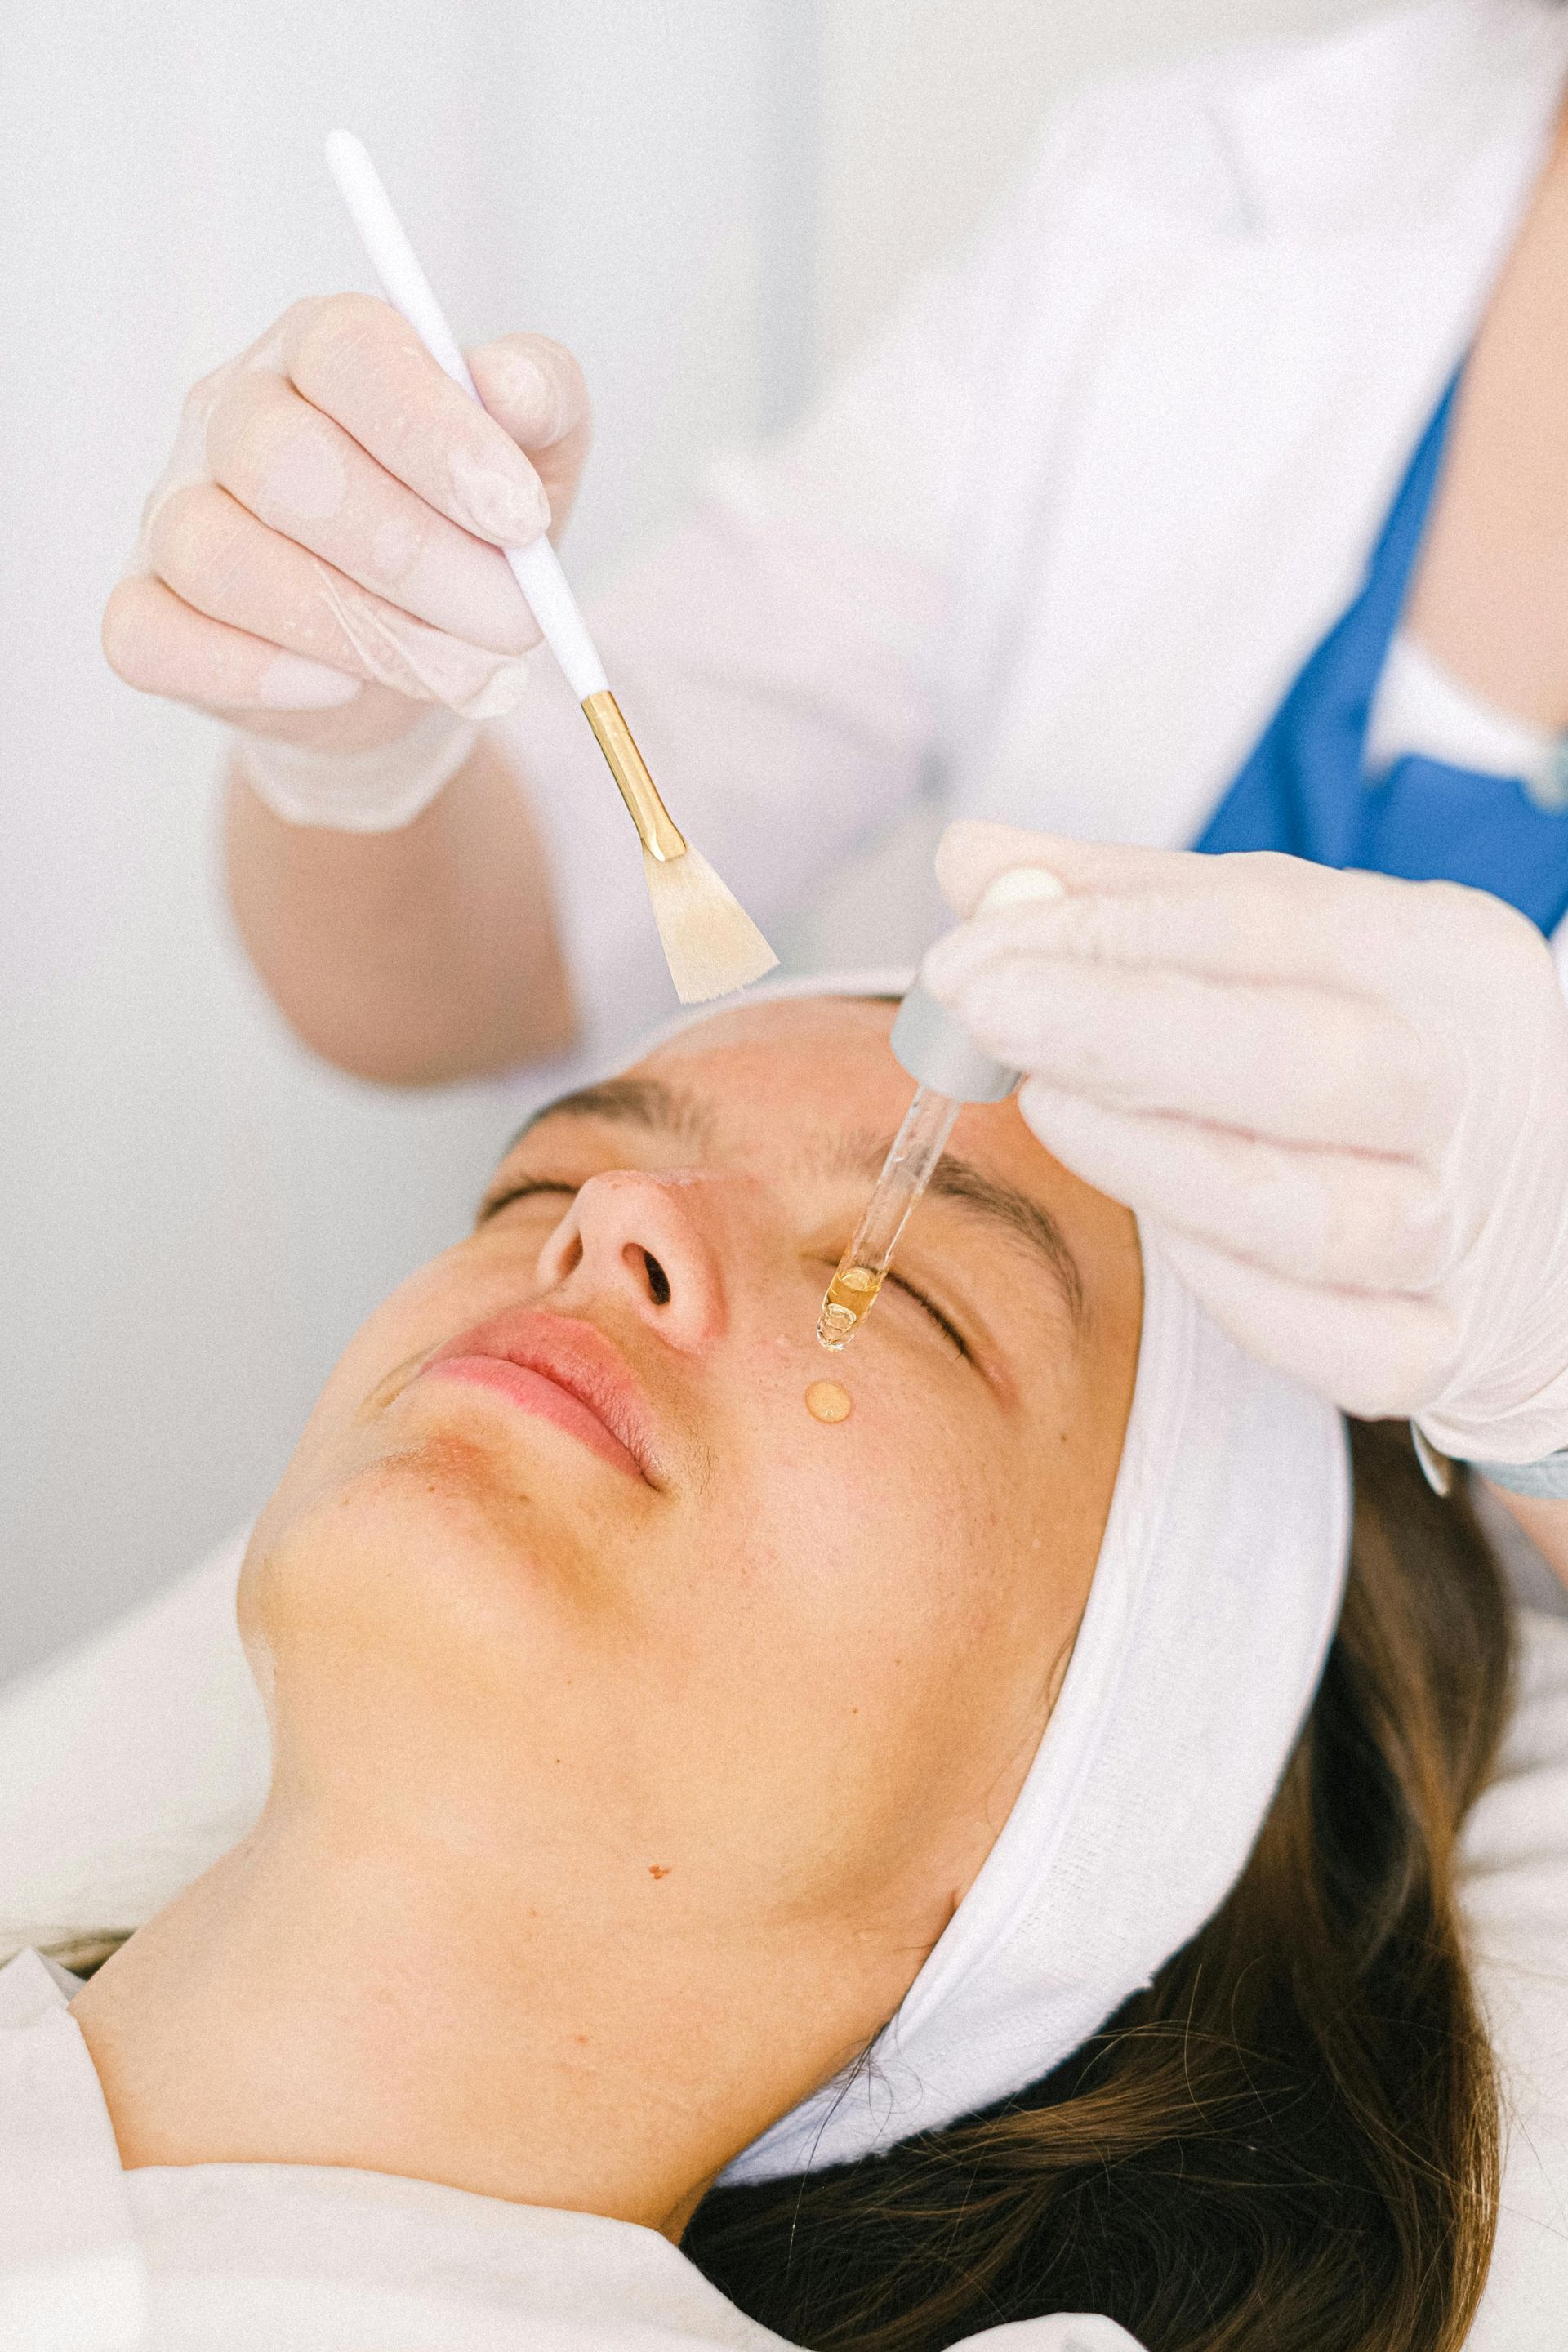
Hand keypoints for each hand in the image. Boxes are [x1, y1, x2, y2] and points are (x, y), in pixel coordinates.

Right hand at [102, 294, 591, 755]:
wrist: (415, 649)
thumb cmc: (468, 532)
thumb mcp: (535, 456)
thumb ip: (540, 398)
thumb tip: (509, 384)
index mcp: (320, 348)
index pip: (350, 353)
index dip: (438, 438)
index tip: (522, 521)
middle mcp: (230, 413)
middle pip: (285, 463)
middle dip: (416, 559)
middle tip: (512, 625)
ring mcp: (176, 509)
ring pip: (223, 558)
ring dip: (356, 630)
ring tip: (461, 674)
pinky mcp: (149, 608)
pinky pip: (154, 638)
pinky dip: (251, 671)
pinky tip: (340, 686)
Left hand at [922, 820, 1567, 1465]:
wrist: (1543, 1219)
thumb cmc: (1382, 1058)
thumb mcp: (1296, 951)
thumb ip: (1133, 903)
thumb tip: (974, 861)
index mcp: (1443, 958)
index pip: (1266, 921)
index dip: (1103, 933)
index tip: (968, 948)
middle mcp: (1475, 1088)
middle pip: (1301, 1061)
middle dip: (1119, 1031)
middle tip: (980, 1011)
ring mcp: (1467, 1230)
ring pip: (1310, 1216)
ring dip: (1153, 1160)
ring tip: (1047, 1107)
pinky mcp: (1445, 1348)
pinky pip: (1334, 1346)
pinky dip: (1233, 1294)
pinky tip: (1161, 1231)